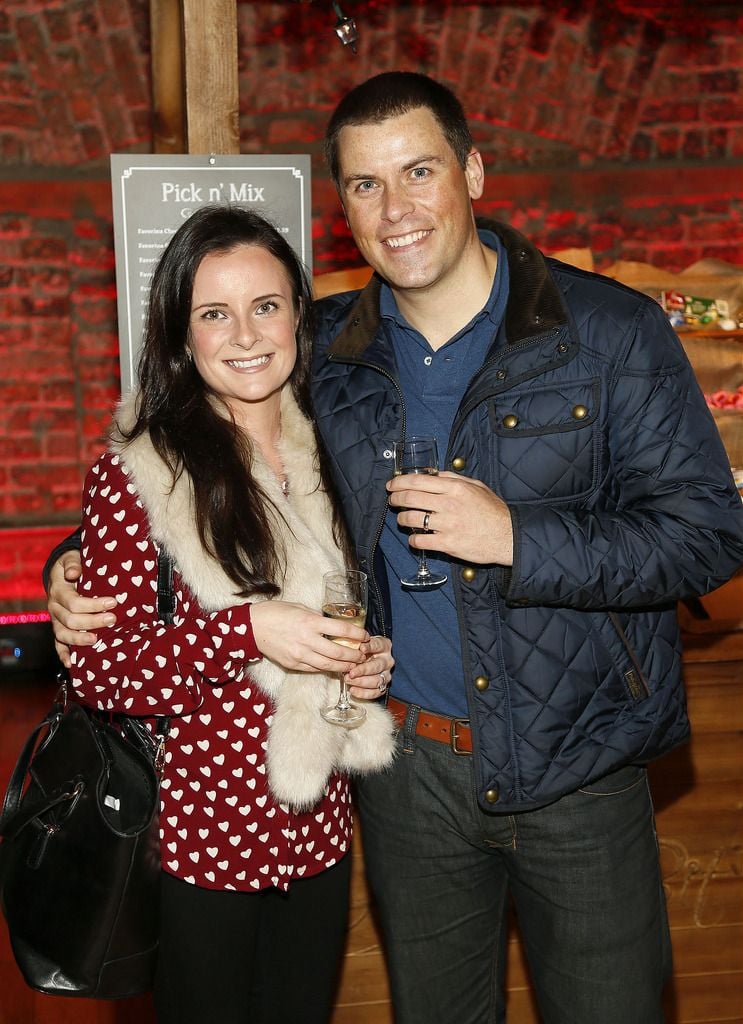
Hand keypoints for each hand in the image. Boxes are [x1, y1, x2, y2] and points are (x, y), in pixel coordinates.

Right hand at [48, 551, 117, 665]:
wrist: (62, 571)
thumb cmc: (71, 564)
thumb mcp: (70, 557)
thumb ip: (73, 562)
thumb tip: (73, 572)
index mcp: (58, 590)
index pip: (74, 602)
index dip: (93, 604)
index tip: (113, 602)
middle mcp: (54, 607)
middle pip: (70, 620)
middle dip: (92, 621)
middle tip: (112, 619)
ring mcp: (56, 620)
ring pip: (63, 634)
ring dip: (80, 639)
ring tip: (98, 640)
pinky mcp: (58, 628)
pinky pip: (57, 644)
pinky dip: (63, 654)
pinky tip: (72, 664)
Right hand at [250, 600, 368, 674]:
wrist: (252, 627)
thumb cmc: (275, 613)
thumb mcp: (300, 607)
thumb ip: (317, 617)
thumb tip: (332, 624)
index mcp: (310, 622)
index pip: (341, 629)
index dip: (357, 634)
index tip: (365, 636)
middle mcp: (307, 640)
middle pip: (338, 652)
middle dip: (354, 656)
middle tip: (363, 655)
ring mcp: (300, 655)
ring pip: (328, 665)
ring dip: (344, 666)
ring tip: (353, 665)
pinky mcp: (293, 664)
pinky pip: (315, 669)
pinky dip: (327, 669)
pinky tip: (335, 668)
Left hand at [345, 635, 393, 699]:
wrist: (367, 659)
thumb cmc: (362, 650)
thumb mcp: (360, 642)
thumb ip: (356, 644)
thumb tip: (348, 648)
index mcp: (384, 646)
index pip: (378, 645)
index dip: (370, 647)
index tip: (361, 648)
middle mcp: (387, 661)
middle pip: (377, 666)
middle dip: (363, 670)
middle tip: (351, 672)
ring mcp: (386, 674)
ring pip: (376, 681)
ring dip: (361, 682)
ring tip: (348, 680)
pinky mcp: (383, 686)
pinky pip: (375, 692)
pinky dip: (363, 693)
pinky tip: (353, 690)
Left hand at [387, 471, 513, 565]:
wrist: (507, 536)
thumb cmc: (493, 511)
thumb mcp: (477, 486)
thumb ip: (454, 478)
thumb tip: (434, 474)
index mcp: (455, 488)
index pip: (418, 481)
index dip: (399, 482)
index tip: (391, 485)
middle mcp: (449, 504)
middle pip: (410, 498)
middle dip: (395, 499)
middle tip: (392, 500)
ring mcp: (447, 525)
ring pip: (410, 519)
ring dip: (401, 518)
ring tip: (402, 519)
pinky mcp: (447, 544)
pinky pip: (419, 541)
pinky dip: (412, 539)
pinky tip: (414, 538)